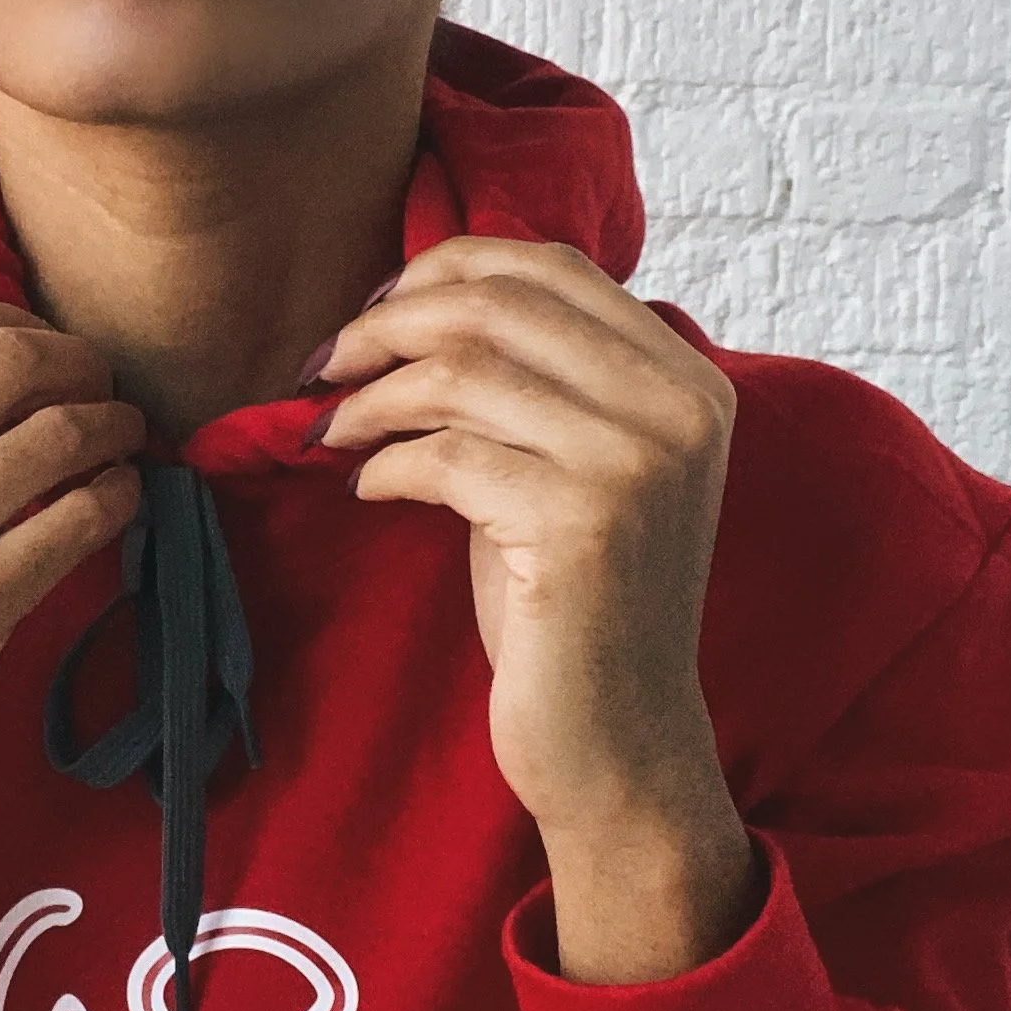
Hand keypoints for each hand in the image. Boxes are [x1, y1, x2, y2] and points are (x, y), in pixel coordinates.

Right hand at [0, 296, 146, 908]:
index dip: (17, 321)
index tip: (44, 350)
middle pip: (16, 358)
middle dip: (80, 364)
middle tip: (100, 390)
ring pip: (63, 432)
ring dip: (112, 427)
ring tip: (121, 440)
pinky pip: (83, 520)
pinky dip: (118, 497)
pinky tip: (114, 501)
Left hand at [308, 238, 758, 981]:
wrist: (617, 744)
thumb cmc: (572, 606)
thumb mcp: (572, 469)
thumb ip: (539, 381)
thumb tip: (422, 292)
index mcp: (688, 380)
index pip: (554, 266)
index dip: (447, 267)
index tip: (374, 308)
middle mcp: (677, 409)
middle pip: (499, 305)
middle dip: (388, 323)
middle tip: (322, 362)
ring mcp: (636, 463)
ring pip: (461, 372)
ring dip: (370, 396)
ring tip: (328, 429)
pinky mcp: (582, 524)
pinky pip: (445, 456)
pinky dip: (385, 466)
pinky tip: (364, 489)